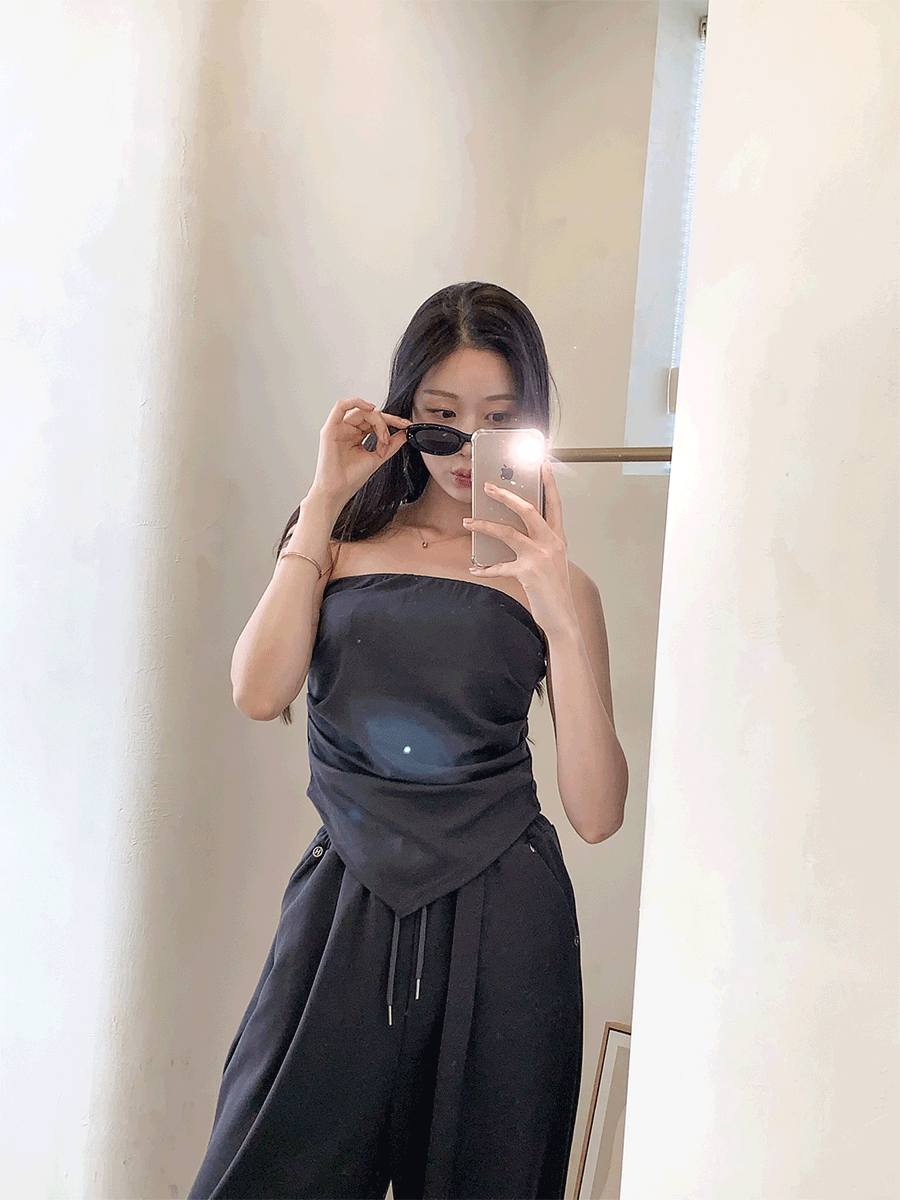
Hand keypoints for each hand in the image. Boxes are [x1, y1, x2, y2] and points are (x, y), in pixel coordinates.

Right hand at [310, 397, 411, 506]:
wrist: (337, 492)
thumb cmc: (351, 479)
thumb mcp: (378, 458)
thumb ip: (391, 444)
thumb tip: (405, 432)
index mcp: (356, 435)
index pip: (376, 421)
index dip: (393, 421)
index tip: (407, 425)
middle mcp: (347, 430)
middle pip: (370, 415)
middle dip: (387, 423)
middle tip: (393, 437)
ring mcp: (338, 428)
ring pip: (361, 412)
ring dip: (377, 421)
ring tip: (383, 438)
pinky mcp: (330, 429)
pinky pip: (340, 406)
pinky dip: (356, 402)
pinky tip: (370, 408)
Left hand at [462, 459, 577, 640]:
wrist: (563, 617)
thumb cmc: (554, 589)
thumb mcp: (551, 561)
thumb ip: (538, 543)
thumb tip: (511, 529)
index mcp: (558, 538)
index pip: (554, 503)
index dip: (549, 482)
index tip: (542, 464)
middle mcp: (551, 543)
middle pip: (527, 510)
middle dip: (506, 495)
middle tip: (488, 486)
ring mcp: (540, 557)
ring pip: (508, 532)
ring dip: (484, 526)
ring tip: (468, 521)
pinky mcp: (527, 573)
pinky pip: (499, 566)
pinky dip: (484, 568)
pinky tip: (474, 568)